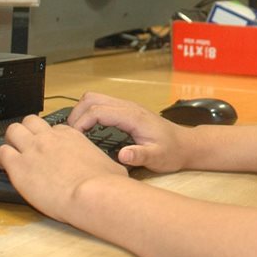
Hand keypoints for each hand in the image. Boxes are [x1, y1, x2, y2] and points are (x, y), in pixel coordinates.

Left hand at [0, 114, 126, 222]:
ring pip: (12, 131)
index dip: (49, 138)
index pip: (54, 128)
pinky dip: (0, 159)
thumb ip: (104, 163)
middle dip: (26, 131)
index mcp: (71, 136)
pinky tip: (4, 167)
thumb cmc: (105, 184)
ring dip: (11, 140)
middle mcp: (50, 138)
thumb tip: (112, 169)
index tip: (49, 148)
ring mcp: (33, 150)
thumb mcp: (111, 165)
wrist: (92, 194)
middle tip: (26, 145)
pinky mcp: (19, 166)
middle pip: (30, 122)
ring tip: (12, 154)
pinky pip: (1, 153)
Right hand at [67, 91, 190, 172]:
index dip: (80, 123)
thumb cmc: (172, 151)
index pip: (97, 111)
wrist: (186, 145)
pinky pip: (101, 105)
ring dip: (81, 112)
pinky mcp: (126, 112)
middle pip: (91, 98)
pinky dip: (88, 114)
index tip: (73, 139)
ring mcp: (126, 107)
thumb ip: (140, 156)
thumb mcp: (158, 158)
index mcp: (133, 116)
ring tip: (75, 133)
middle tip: (70, 135)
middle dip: (76, 114)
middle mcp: (128, 107)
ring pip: (95, 99)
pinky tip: (87, 130)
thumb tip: (123, 155)